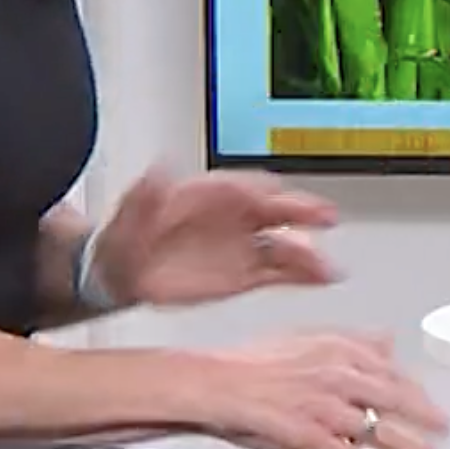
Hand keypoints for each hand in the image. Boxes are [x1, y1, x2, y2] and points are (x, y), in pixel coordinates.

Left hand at [90, 167, 340, 308]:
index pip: (244, 184)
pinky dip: (305, 274)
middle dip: (302, 211)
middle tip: (323, 217)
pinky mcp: (246, 273)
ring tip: (326, 268)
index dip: (262, 188)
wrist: (122, 273)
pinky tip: (323, 277)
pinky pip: (282, 271)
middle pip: (277, 209)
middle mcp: (234, 217)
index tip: (277, 194)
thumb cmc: (126, 241)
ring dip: (308, 253)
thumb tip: (158, 172)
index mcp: (209, 195)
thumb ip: (144, 196)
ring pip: (286, 244)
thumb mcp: (127, 216)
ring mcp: (243, 245)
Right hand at [199, 330, 448, 448]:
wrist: (213, 383)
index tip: (430, 403)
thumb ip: (352, 341)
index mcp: (339, 349)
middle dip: (424, 416)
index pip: (391, 372)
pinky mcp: (308, 436)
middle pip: (394, 399)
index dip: (416, 391)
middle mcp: (337, 376)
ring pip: (378, 430)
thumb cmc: (251, 363)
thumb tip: (388, 340)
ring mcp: (324, 408)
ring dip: (408, 446)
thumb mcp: (306, 338)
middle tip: (444, 430)